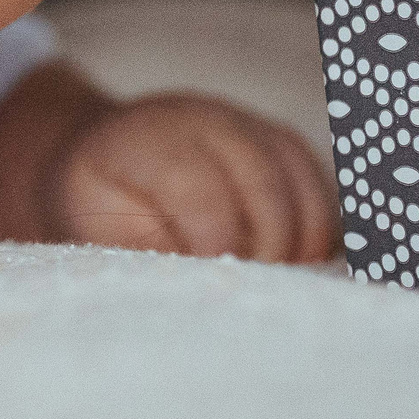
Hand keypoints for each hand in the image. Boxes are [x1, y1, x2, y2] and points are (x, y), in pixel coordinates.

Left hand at [0, 61, 337, 263]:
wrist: (107, 150)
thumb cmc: (100, 201)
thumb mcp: (96, 227)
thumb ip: (144, 252)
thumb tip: (195, 288)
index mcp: (152, 141)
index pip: (204, 196)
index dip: (215, 249)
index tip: (214, 290)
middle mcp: (210, 122)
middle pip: (266, 191)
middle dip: (264, 254)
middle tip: (248, 296)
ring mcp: (254, 127)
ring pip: (305, 193)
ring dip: (297, 249)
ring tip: (268, 284)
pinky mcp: (286, 145)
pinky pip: (322, 194)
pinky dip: (315, 237)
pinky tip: (288, 265)